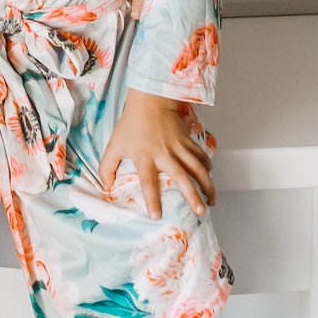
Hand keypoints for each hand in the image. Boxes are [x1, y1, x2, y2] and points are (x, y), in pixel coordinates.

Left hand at [98, 89, 214, 219]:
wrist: (150, 101)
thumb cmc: (131, 125)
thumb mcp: (114, 145)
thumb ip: (107, 167)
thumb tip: (105, 188)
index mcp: (145, 156)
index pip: (147, 181)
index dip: (151, 199)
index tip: (156, 216)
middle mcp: (164, 153)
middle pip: (181, 176)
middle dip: (192, 195)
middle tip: (200, 211)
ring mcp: (179, 147)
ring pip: (198, 168)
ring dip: (207, 185)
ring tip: (212, 201)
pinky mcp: (188, 141)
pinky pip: (202, 156)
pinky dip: (208, 168)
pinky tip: (209, 179)